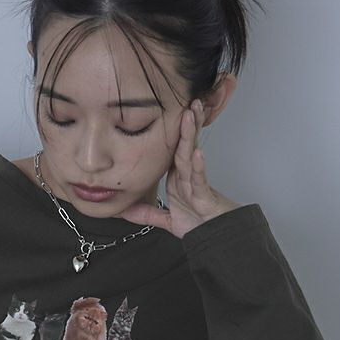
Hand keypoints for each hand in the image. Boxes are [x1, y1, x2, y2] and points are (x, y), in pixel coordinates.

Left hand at [119, 98, 242, 238]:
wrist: (215, 241)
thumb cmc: (198, 226)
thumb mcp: (166, 220)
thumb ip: (146, 214)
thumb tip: (124, 211)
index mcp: (178, 178)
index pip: (172, 149)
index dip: (170, 130)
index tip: (164, 110)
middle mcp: (188, 177)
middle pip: (183, 145)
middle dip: (184, 123)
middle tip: (185, 98)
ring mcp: (197, 185)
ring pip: (191, 156)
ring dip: (191, 135)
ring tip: (191, 114)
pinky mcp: (205, 198)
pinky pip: (200, 180)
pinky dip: (197, 166)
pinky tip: (195, 152)